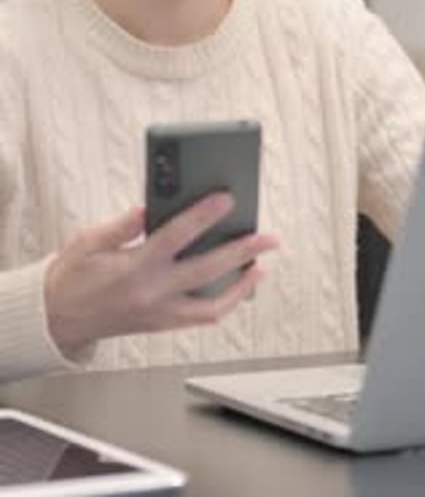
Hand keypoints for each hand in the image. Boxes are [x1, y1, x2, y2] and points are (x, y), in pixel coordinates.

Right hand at [45, 192, 277, 358]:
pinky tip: (235, 285)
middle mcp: (151, 294)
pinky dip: (223, 302)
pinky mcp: (161, 325)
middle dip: (243, 252)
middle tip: (269, 237)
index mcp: (133, 268)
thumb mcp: (88, 242)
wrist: (56, 319)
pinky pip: (201, 318)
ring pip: (212, 306)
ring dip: (241, 285)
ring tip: (260, 265)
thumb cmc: (72, 276)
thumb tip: (149, 208)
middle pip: (207, 271)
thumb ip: (122, 226)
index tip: (227, 198)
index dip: (204, 215)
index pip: (176, 237)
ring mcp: (158, 314)